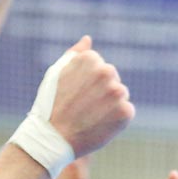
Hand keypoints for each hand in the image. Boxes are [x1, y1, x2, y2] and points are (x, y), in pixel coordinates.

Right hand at [47, 36, 134, 157]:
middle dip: (101, 91)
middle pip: (113, 79)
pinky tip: (99, 124)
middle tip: (83, 106)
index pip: (100, 67)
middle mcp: (106, 72)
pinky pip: (126, 111)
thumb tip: (87, 39)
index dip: (88, 83)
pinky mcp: (126, 111)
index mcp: (90, 59)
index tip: (75, 93)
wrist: (52, 139)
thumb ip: (75, 55)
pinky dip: (116, 119)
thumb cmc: (51, 105)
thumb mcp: (57, 74)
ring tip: (90, 115)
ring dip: (110, 105)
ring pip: (120, 95)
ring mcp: (117, 92)